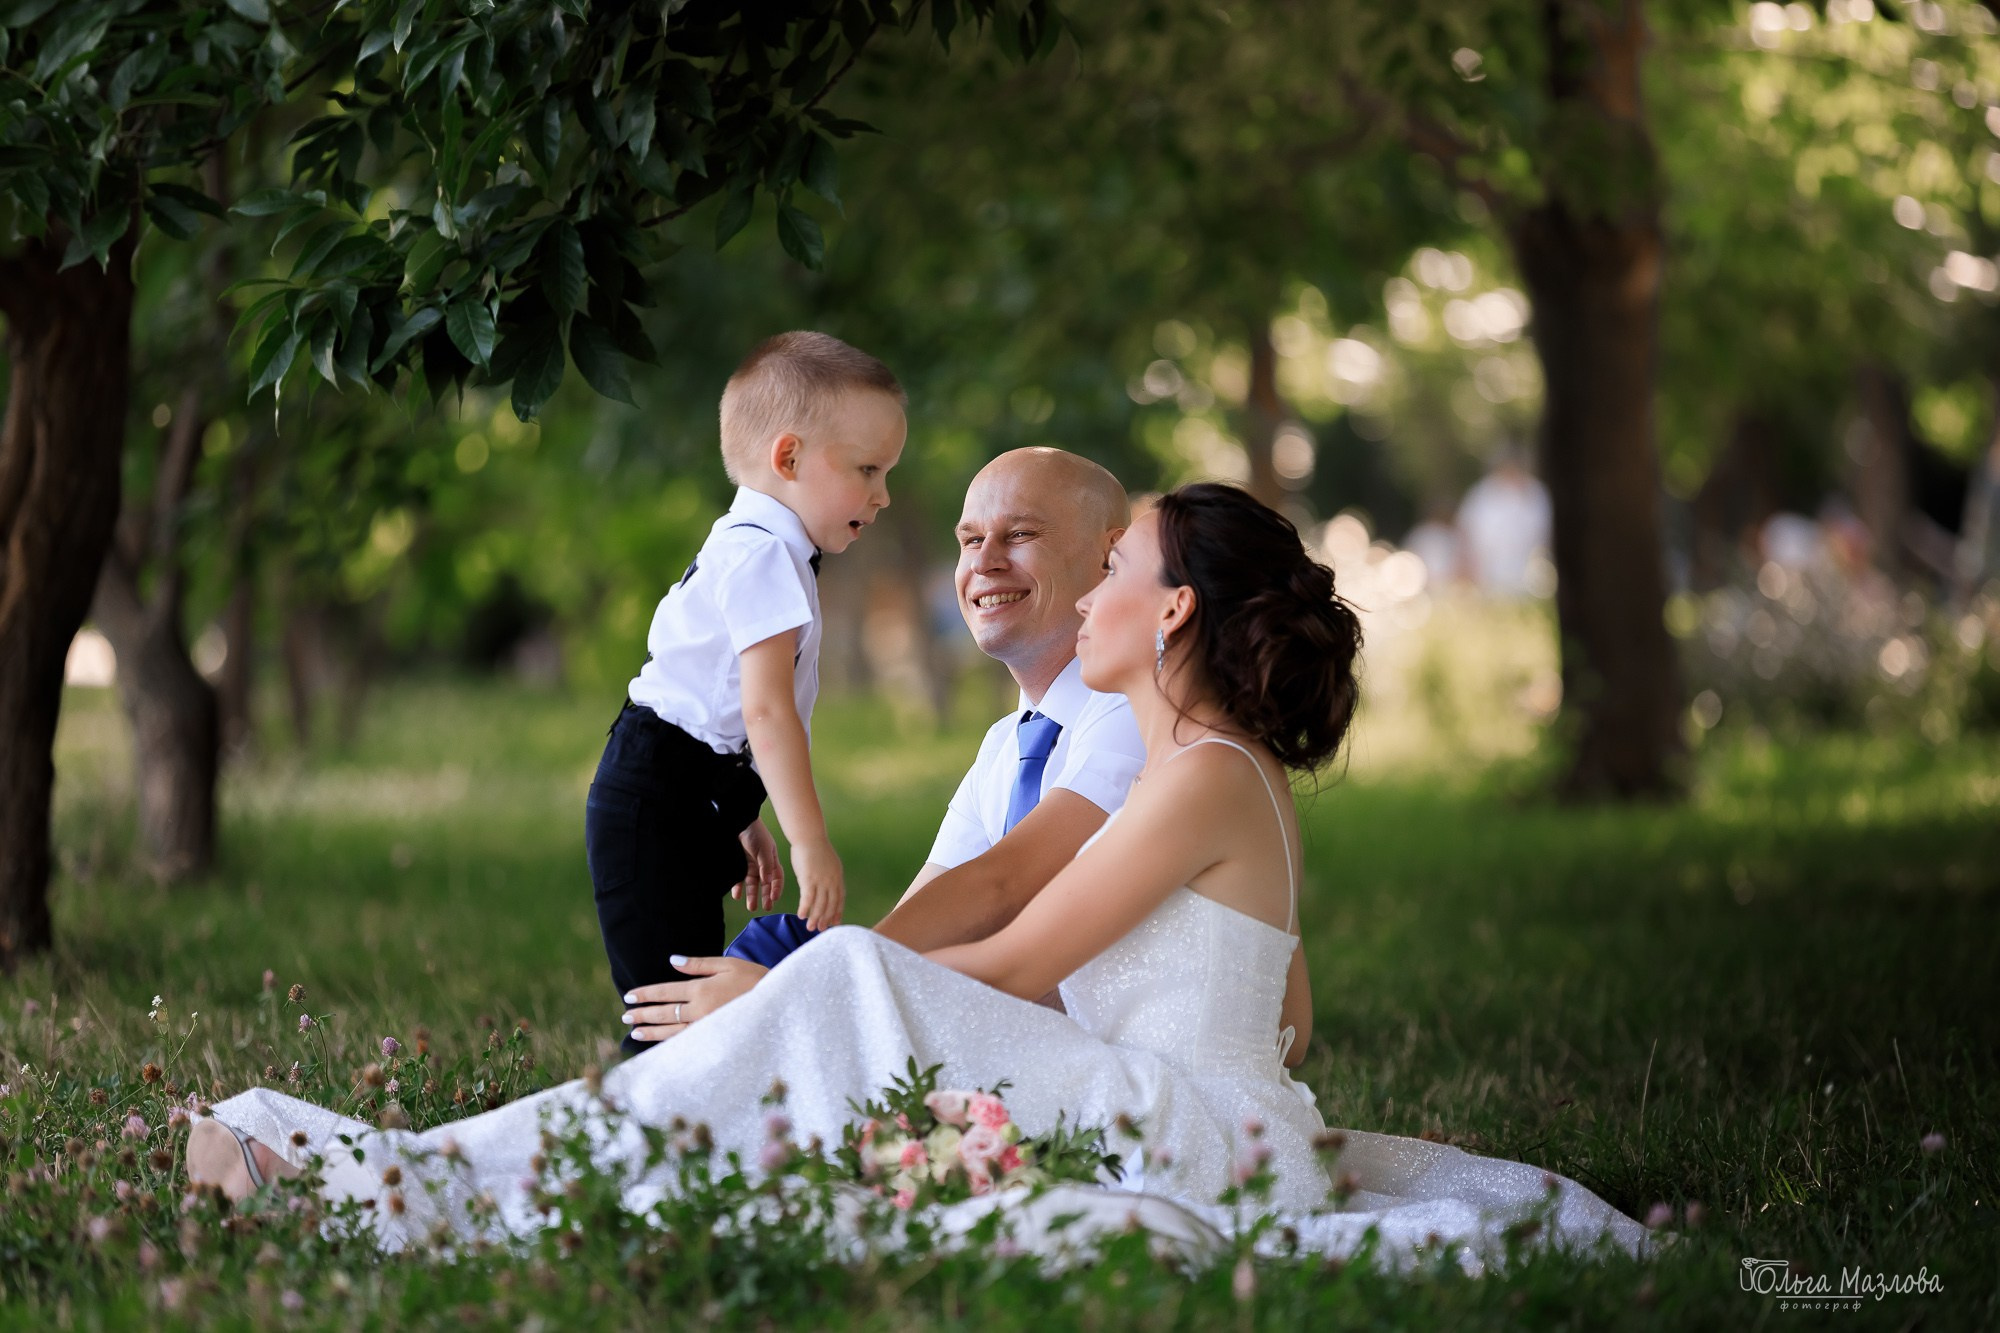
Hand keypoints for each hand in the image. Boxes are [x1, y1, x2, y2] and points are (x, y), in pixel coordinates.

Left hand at [621, 956, 768, 1041]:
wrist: (778, 1002)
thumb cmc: (754, 978)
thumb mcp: (727, 964)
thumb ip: (698, 964)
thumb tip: (672, 960)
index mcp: (701, 989)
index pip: (666, 992)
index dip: (646, 994)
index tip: (629, 996)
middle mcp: (700, 1010)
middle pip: (664, 1013)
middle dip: (643, 1014)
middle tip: (625, 1017)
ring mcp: (706, 1027)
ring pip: (672, 1031)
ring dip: (652, 1032)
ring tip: (635, 1033)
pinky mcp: (715, 1038)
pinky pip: (686, 1042)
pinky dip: (670, 1044)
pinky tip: (660, 1045)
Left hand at [732, 819, 783, 911]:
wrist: (738, 822)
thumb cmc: (755, 833)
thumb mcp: (764, 849)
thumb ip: (766, 866)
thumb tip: (768, 881)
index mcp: (771, 860)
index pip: (777, 877)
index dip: (777, 888)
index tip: (774, 899)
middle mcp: (761, 865)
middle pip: (765, 883)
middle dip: (765, 896)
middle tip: (765, 908)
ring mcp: (750, 865)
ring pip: (752, 884)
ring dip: (752, 895)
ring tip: (750, 906)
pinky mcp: (739, 865)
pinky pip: (738, 879)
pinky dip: (738, 887)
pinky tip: (737, 895)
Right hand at [791, 837, 844, 932]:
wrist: (809, 837)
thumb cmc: (816, 848)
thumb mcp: (829, 863)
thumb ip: (830, 875)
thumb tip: (828, 885)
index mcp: (837, 877)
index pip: (839, 898)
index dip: (837, 912)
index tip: (835, 923)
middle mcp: (831, 881)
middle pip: (830, 904)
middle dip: (826, 918)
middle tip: (822, 930)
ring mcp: (821, 881)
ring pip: (819, 904)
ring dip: (815, 917)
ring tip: (811, 928)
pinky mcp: (809, 879)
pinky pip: (807, 898)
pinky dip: (805, 908)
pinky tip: (801, 916)